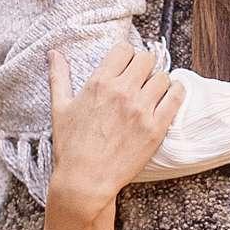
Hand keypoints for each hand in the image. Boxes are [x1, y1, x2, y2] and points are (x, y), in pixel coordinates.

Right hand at [47, 46, 181, 210]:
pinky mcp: (156, 127)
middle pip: (146, 59)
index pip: (124, 49)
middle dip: (143, 65)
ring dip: (159, 80)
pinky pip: (176, 97)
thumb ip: (59, 76)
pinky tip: (170, 95)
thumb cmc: (70, 146)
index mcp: (99, 83)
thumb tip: (54, 53)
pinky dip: (176, 92)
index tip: (126, 64)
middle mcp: (122, 92)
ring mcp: (141, 110)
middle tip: (140, 77)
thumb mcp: (60, 107)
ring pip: (163, 76)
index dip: (126, 54)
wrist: (85, 180)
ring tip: (153, 90)